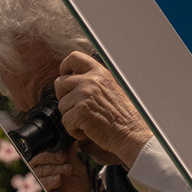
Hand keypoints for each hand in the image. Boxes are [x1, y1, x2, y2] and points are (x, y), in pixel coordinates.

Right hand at [30, 144, 92, 191]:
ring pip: (39, 171)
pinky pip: (40, 184)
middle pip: (38, 159)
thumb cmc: (79, 188)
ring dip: (53, 169)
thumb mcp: (78, 169)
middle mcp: (43, 170)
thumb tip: (72, 139)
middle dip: (52, 159)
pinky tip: (59, 179)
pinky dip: (49, 180)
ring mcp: (40, 181)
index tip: (64, 154)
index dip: (52, 152)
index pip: (44, 152)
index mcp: (50, 162)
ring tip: (67, 170)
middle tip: (65, 160)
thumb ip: (72, 155)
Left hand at [55, 51, 152, 168]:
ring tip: (87, 121)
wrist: (131, 133)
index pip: (74, 58)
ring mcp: (84, 95)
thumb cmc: (122, 116)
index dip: (65, 68)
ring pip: (62, 105)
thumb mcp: (110, 89)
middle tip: (77, 108)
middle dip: (64, 97)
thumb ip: (92, 82)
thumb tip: (71, 80)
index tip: (66, 78)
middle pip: (60, 83)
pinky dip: (73, 130)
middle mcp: (91, 81)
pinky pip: (65, 121)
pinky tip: (87, 130)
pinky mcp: (80, 111)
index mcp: (99, 73)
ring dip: (70, 117)